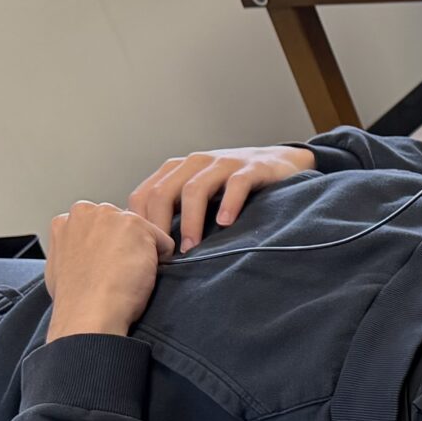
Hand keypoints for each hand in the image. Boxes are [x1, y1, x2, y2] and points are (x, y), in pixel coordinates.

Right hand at [43, 202, 172, 339]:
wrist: (89, 313)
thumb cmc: (76, 300)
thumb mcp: (61, 267)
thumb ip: (74, 250)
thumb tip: (85, 255)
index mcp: (65, 221)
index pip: (99, 228)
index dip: (106, 251)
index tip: (103, 268)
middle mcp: (86, 211)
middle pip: (120, 226)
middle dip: (124, 246)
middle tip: (117, 273)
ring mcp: (111, 216)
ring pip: (141, 232)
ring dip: (141, 252)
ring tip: (128, 276)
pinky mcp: (136, 225)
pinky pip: (164, 242)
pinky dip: (161, 260)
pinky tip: (141, 276)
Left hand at [126, 145, 314, 249]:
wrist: (281, 163)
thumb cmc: (235, 187)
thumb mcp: (201, 195)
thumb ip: (177, 210)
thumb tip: (151, 246)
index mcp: (177, 170)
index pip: (144, 195)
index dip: (140, 224)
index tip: (145, 253)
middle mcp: (196, 163)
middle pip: (163, 192)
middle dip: (160, 226)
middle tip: (164, 257)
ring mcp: (223, 163)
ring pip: (195, 189)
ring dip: (190, 221)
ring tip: (192, 249)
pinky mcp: (252, 168)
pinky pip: (236, 184)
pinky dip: (228, 204)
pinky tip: (225, 224)